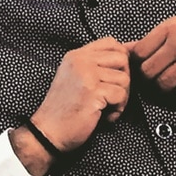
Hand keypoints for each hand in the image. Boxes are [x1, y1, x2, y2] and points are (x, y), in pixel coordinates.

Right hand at [30, 37, 130, 154]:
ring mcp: (86, 74)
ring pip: (124, 78)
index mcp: (76, 55)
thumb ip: (96, 66)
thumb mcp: (76, 79)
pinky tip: (103, 116)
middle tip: (112, 97)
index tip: (115, 78)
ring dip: (121, 98)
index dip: (122, 59)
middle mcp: (80, 60)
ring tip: (106, 108)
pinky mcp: (92, 91)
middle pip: (122, 58)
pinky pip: (121, 95)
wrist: (48, 133)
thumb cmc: (64, 110)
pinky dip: (117, 110)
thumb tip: (127, 56)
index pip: (111, 42)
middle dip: (124, 80)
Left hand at [127, 12, 175, 94]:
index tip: (141, 65)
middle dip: (148, 77)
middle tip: (155, 76)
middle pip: (148, 71)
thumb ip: (155, 38)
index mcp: (171, 28)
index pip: (139, 52)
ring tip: (171, 80)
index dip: (136, 62)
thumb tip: (127, 49)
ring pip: (163, 85)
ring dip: (163, 86)